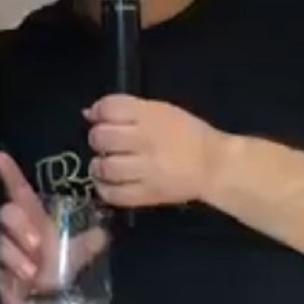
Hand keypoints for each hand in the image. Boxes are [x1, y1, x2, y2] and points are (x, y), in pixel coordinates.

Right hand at [0, 153, 107, 303]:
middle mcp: (15, 228)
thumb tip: (102, 232)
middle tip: (38, 244)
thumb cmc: (54, 279)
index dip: (8, 172)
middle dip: (22, 226)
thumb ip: (85, 244)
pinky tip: (23, 277)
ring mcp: (1, 245)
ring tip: (34, 269)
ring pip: (1, 235)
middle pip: (8, 211)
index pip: (19, 190)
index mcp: (33, 219)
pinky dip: (12, 266)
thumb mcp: (72, 258)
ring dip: (19, 252)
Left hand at [86, 94, 229, 207]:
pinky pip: (114, 194)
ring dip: (97, 165)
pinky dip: (104, 188)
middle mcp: (144, 141)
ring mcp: (145, 170)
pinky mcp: (147, 195)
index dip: (98, 112)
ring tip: (104, 164)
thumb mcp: (160, 110)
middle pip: (102, 137)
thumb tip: (90, 112)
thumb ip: (126, 108)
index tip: (99, 118)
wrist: (213, 166)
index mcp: (149, 116)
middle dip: (97, 138)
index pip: (109, 108)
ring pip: (105, 167)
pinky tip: (107, 182)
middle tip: (104, 142)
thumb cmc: (187, 133)